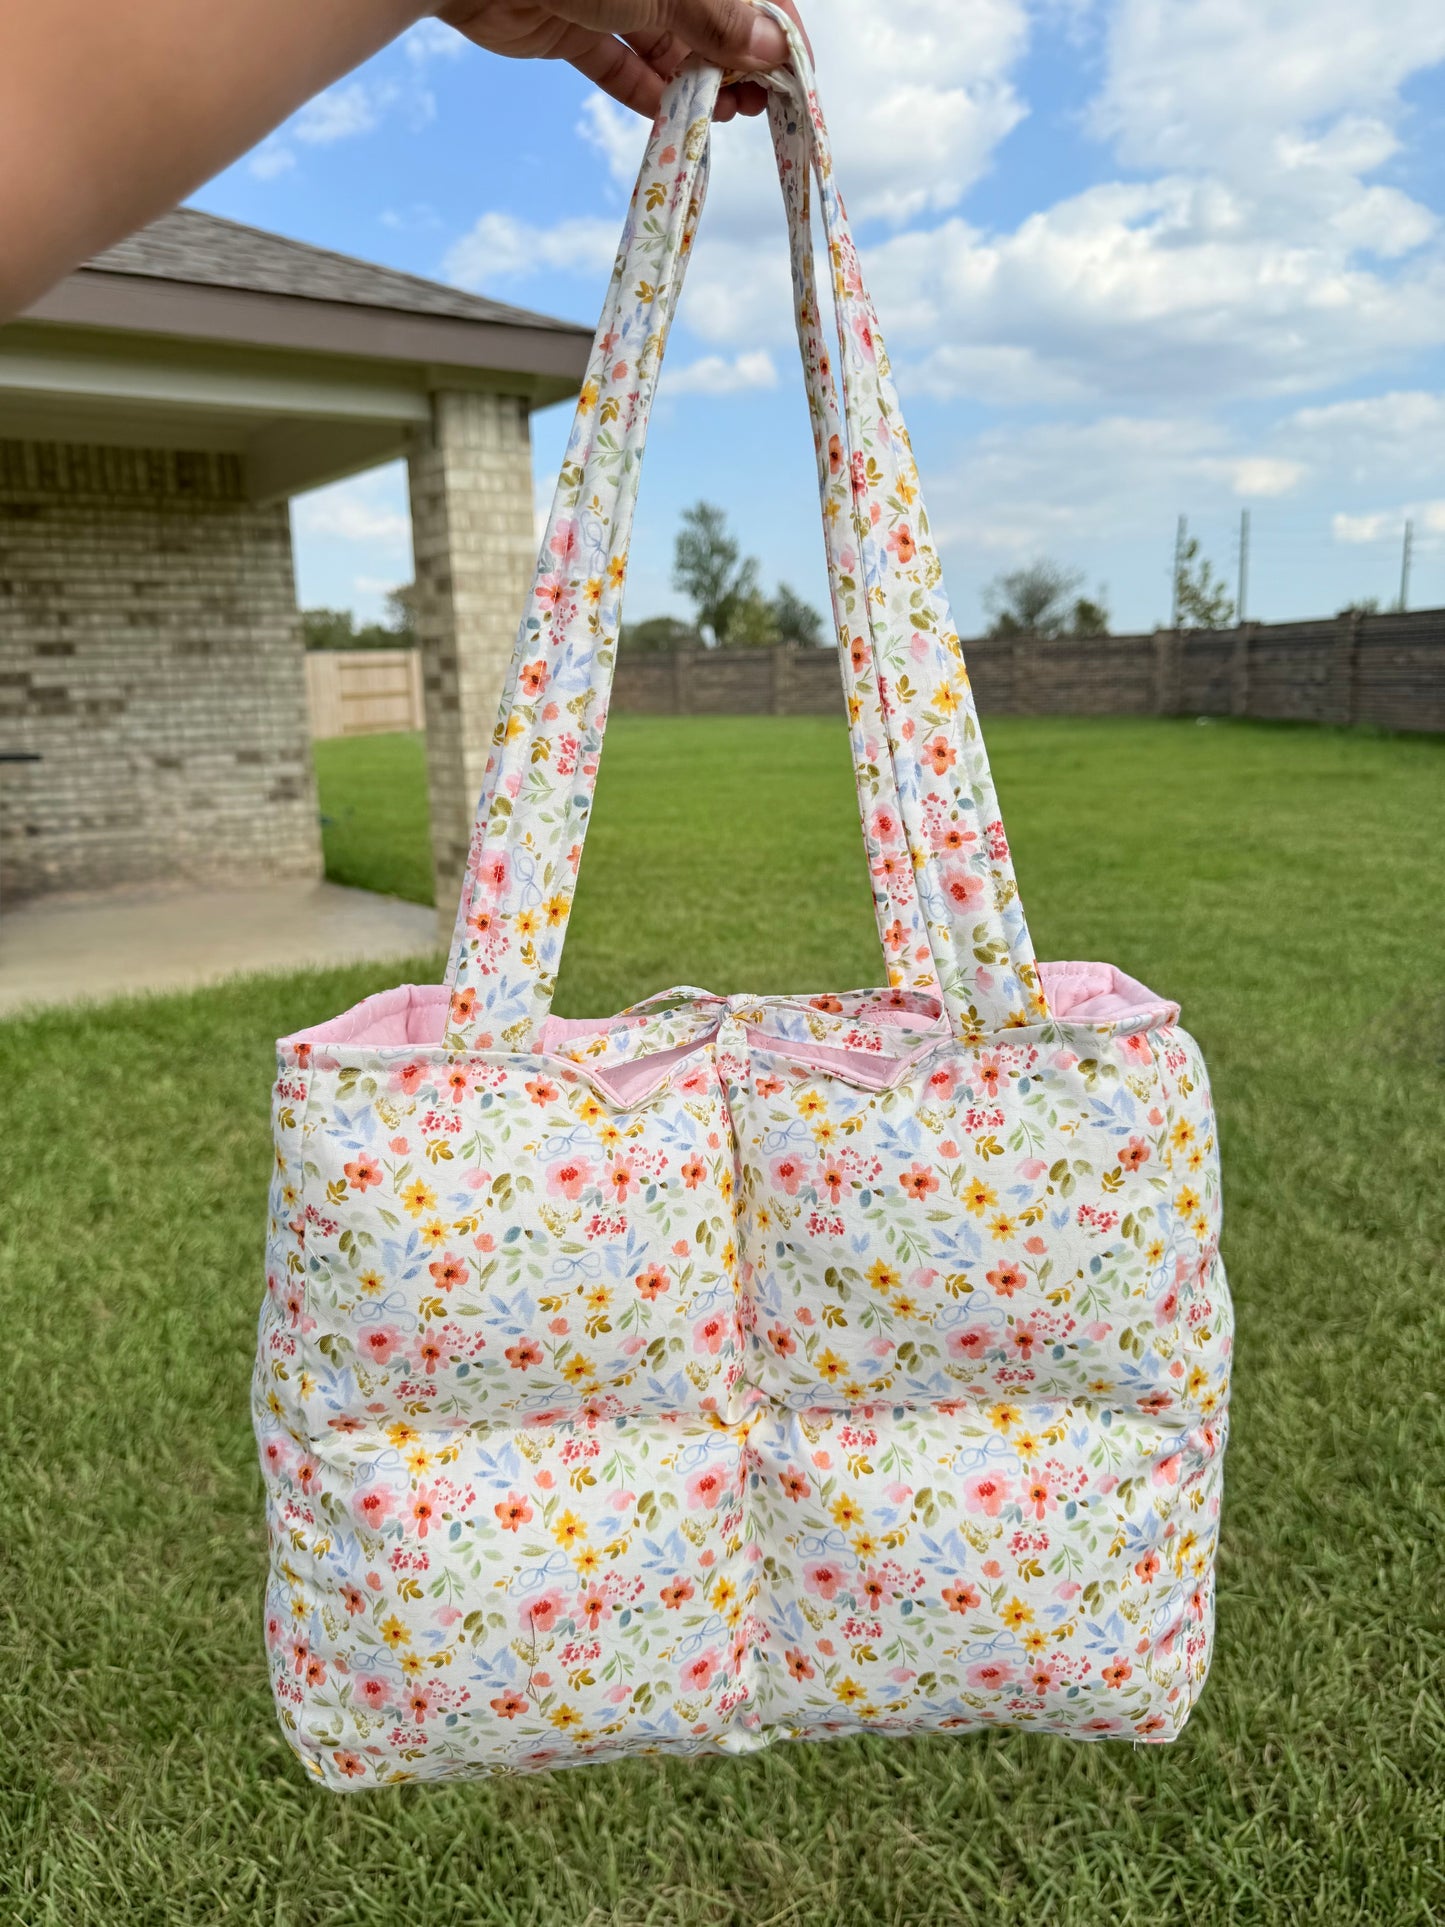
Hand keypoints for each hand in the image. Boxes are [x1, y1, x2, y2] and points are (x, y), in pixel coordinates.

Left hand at [437, 0, 806, 121]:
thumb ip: (718, 19)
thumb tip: (774, 49)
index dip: (773, 28)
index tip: (789, 77)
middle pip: (706, 17)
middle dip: (735, 61)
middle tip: (755, 106)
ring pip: (664, 44)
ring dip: (694, 82)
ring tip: (719, 116)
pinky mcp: (571, 27)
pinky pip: (617, 65)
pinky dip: (643, 94)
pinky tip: (670, 121)